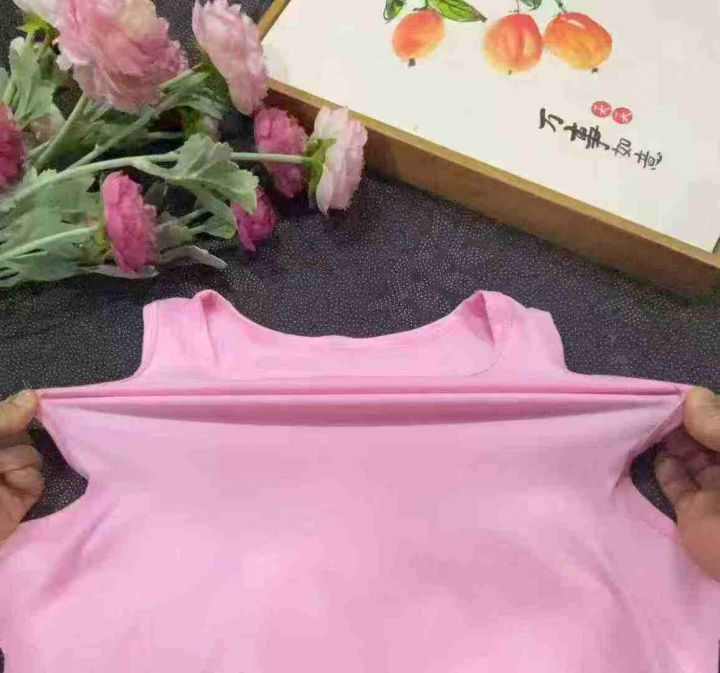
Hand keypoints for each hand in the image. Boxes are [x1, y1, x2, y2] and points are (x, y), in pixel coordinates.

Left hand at [0, 391, 43, 542]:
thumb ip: (0, 418)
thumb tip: (32, 396)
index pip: (5, 418)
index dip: (18, 412)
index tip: (32, 406)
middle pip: (22, 434)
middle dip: (15, 438)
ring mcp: (2, 481)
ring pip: (33, 455)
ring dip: (18, 460)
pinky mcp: (16, 503)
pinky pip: (38, 480)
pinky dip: (28, 479)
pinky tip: (12, 483)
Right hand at [655, 388, 719, 580]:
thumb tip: (691, 398)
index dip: (704, 408)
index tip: (681, 396)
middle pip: (705, 436)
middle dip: (683, 420)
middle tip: (658, 406)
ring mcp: (717, 491)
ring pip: (689, 455)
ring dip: (669, 438)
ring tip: (649, 421)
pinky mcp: (694, 513)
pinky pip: (673, 482)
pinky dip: (660, 465)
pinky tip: (650, 448)